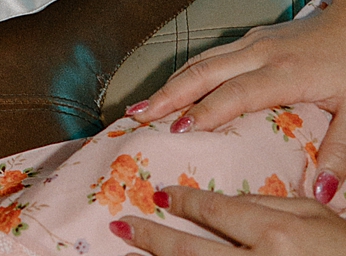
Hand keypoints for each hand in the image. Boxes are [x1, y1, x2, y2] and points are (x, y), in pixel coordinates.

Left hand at [119, 186, 345, 255]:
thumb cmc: (344, 247)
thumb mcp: (314, 217)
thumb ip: (269, 204)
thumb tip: (227, 200)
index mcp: (274, 234)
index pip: (215, 211)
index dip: (184, 202)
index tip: (160, 195)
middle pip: (192, 252)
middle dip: (152, 239)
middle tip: (122, 227)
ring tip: (130, 254)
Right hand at [130, 0, 345, 195]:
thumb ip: (339, 154)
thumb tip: (321, 193)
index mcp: (283, 72)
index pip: (234, 93)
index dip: (203, 111)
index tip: (175, 130)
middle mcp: (260, 52)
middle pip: (204, 71)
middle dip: (167, 94)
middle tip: (137, 116)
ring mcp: (253, 40)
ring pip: (202, 60)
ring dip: (170, 82)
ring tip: (143, 105)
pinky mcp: (253, 37)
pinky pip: (211, 55)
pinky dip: (186, 72)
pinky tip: (175, 87)